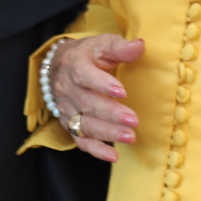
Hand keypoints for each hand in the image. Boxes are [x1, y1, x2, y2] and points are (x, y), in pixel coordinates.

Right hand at [46, 34, 145, 162]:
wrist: (60, 65)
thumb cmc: (87, 55)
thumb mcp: (102, 44)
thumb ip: (120, 46)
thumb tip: (140, 45)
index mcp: (74, 65)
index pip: (85, 75)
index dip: (102, 84)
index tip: (123, 92)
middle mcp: (67, 89)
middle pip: (87, 104)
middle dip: (111, 114)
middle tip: (134, 120)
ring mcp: (67, 109)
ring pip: (84, 124)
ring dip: (107, 133)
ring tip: (130, 137)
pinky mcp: (70, 125)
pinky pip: (80, 141)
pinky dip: (96, 150)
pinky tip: (113, 156)